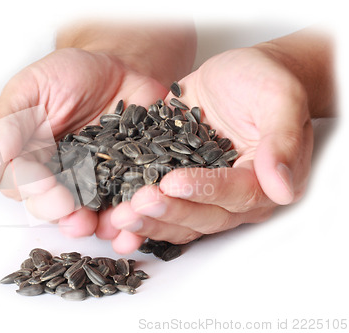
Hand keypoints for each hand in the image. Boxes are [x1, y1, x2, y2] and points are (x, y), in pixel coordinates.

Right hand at [0, 47, 167, 230]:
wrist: (120, 67)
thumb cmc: (70, 74)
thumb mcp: (31, 86)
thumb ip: (6, 124)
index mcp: (26, 157)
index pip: (17, 183)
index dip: (28, 188)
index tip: (43, 183)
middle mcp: (55, 177)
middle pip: (47, 207)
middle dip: (57, 211)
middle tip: (69, 206)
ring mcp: (90, 184)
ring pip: (83, 214)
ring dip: (91, 223)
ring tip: (100, 221)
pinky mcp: (122, 184)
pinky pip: (121, 206)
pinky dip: (125, 216)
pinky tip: (130, 216)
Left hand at [104, 47, 312, 251]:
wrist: (239, 75)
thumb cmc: (264, 81)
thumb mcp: (278, 100)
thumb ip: (282, 142)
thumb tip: (282, 189)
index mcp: (262, 181)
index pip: (236, 195)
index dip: (205, 191)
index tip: (174, 182)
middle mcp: (231, 196)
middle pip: (202, 217)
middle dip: (168, 212)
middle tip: (136, 205)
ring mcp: (200, 191)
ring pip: (177, 219)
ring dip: (148, 221)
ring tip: (118, 217)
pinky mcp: (173, 179)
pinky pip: (157, 202)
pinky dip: (135, 211)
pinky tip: (110, 215)